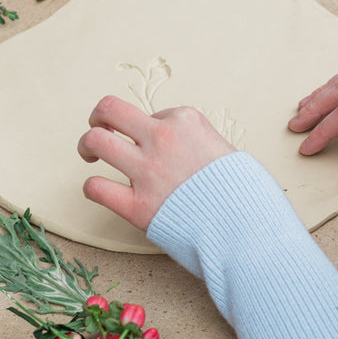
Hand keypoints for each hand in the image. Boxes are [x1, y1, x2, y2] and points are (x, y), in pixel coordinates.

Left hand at [78, 96, 235, 230]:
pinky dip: (93, 187)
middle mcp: (162, 138)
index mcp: (185, 120)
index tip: (159, 146)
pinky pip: (96, 187)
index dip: (152, 130)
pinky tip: (100, 189)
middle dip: (99, 115)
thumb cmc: (244, 192)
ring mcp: (147, 171)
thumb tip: (182, 146)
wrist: (250, 229)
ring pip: (95, 140)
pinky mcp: (137, 206)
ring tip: (90, 154)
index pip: (152, 115)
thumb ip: (197, 141)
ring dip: (87, 145)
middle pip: (111, 109)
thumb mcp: (226, 149)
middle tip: (100, 126)